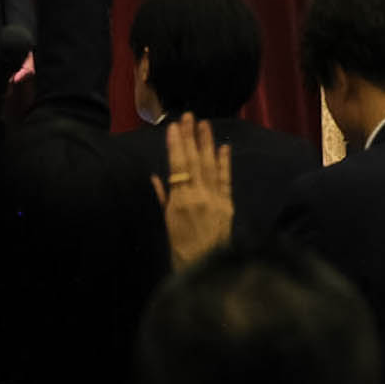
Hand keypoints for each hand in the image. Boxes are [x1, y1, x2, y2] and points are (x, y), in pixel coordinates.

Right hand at [153, 113, 232, 266]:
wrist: (206, 267)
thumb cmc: (179, 247)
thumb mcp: (166, 222)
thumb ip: (163, 197)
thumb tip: (156, 176)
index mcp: (181, 200)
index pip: (179, 166)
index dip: (176, 145)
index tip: (174, 127)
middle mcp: (201, 196)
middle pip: (195, 161)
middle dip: (192, 138)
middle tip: (190, 116)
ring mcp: (217, 200)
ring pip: (211, 166)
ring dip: (207, 144)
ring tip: (205, 124)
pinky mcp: (228, 205)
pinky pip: (226, 180)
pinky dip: (225, 163)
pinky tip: (223, 147)